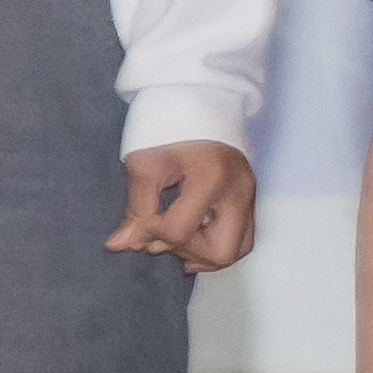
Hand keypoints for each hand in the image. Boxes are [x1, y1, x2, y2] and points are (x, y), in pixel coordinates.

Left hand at [112, 139, 257, 273]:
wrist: (199, 119)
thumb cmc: (170, 137)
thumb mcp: (144, 166)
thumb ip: (135, 209)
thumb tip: (121, 246)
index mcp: (211, 177)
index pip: (179, 230)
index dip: (150, 234)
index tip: (138, 225)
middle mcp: (239, 193)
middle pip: (220, 253)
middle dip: (185, 250)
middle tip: (163, 232)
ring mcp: (250, 201)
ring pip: (233, 253)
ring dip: (198, 253)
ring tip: (175, 232)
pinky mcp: (251, 206)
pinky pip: (240, 244)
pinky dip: (212, 249)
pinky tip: (190, 237)